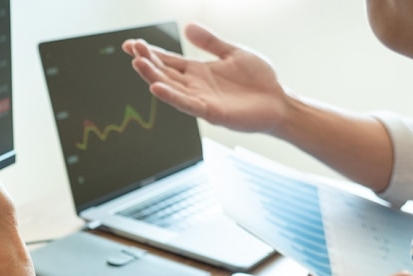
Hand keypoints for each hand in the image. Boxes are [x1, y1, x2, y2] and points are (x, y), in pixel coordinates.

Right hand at [122, 23, 290, 132]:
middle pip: (164, 72)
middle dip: (147, 61)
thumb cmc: (259, 80)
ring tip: (137, 63)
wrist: (280, 101)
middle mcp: (194, 86)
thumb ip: (210, 42)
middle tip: (132, 49)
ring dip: (152, 77)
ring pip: (170, 88)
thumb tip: (188, 27)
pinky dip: (170, 97)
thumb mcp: (233, 53)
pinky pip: (186, 104)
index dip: (150, 52)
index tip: (132, 44)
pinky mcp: (210, 111)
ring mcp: (200, 99)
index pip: (167, 61)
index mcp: (197, 71)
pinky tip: (156, 88)